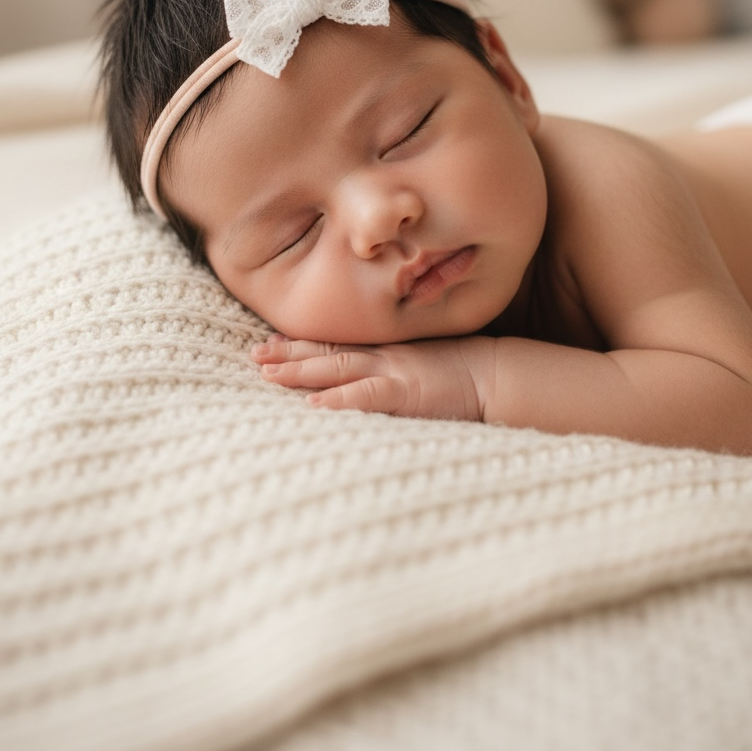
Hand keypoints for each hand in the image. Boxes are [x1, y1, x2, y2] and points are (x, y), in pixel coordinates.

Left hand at [250, 333, 491, 420]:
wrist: (497, 376)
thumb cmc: (462, 374)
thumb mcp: (420, 365)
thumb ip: (392, 369)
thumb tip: (365, 381)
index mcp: (384, 352)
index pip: (334, 345)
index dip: (299, 345)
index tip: (268, 345)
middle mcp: (382, 358)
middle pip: (326, 353)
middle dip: (288, 355)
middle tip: (254, 356)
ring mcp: (393, 372)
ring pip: (337, 369)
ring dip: (301, 372)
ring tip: (268, 375)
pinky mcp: (407, 393)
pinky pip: (368, 396)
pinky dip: (341, 400)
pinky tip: (316, 405)